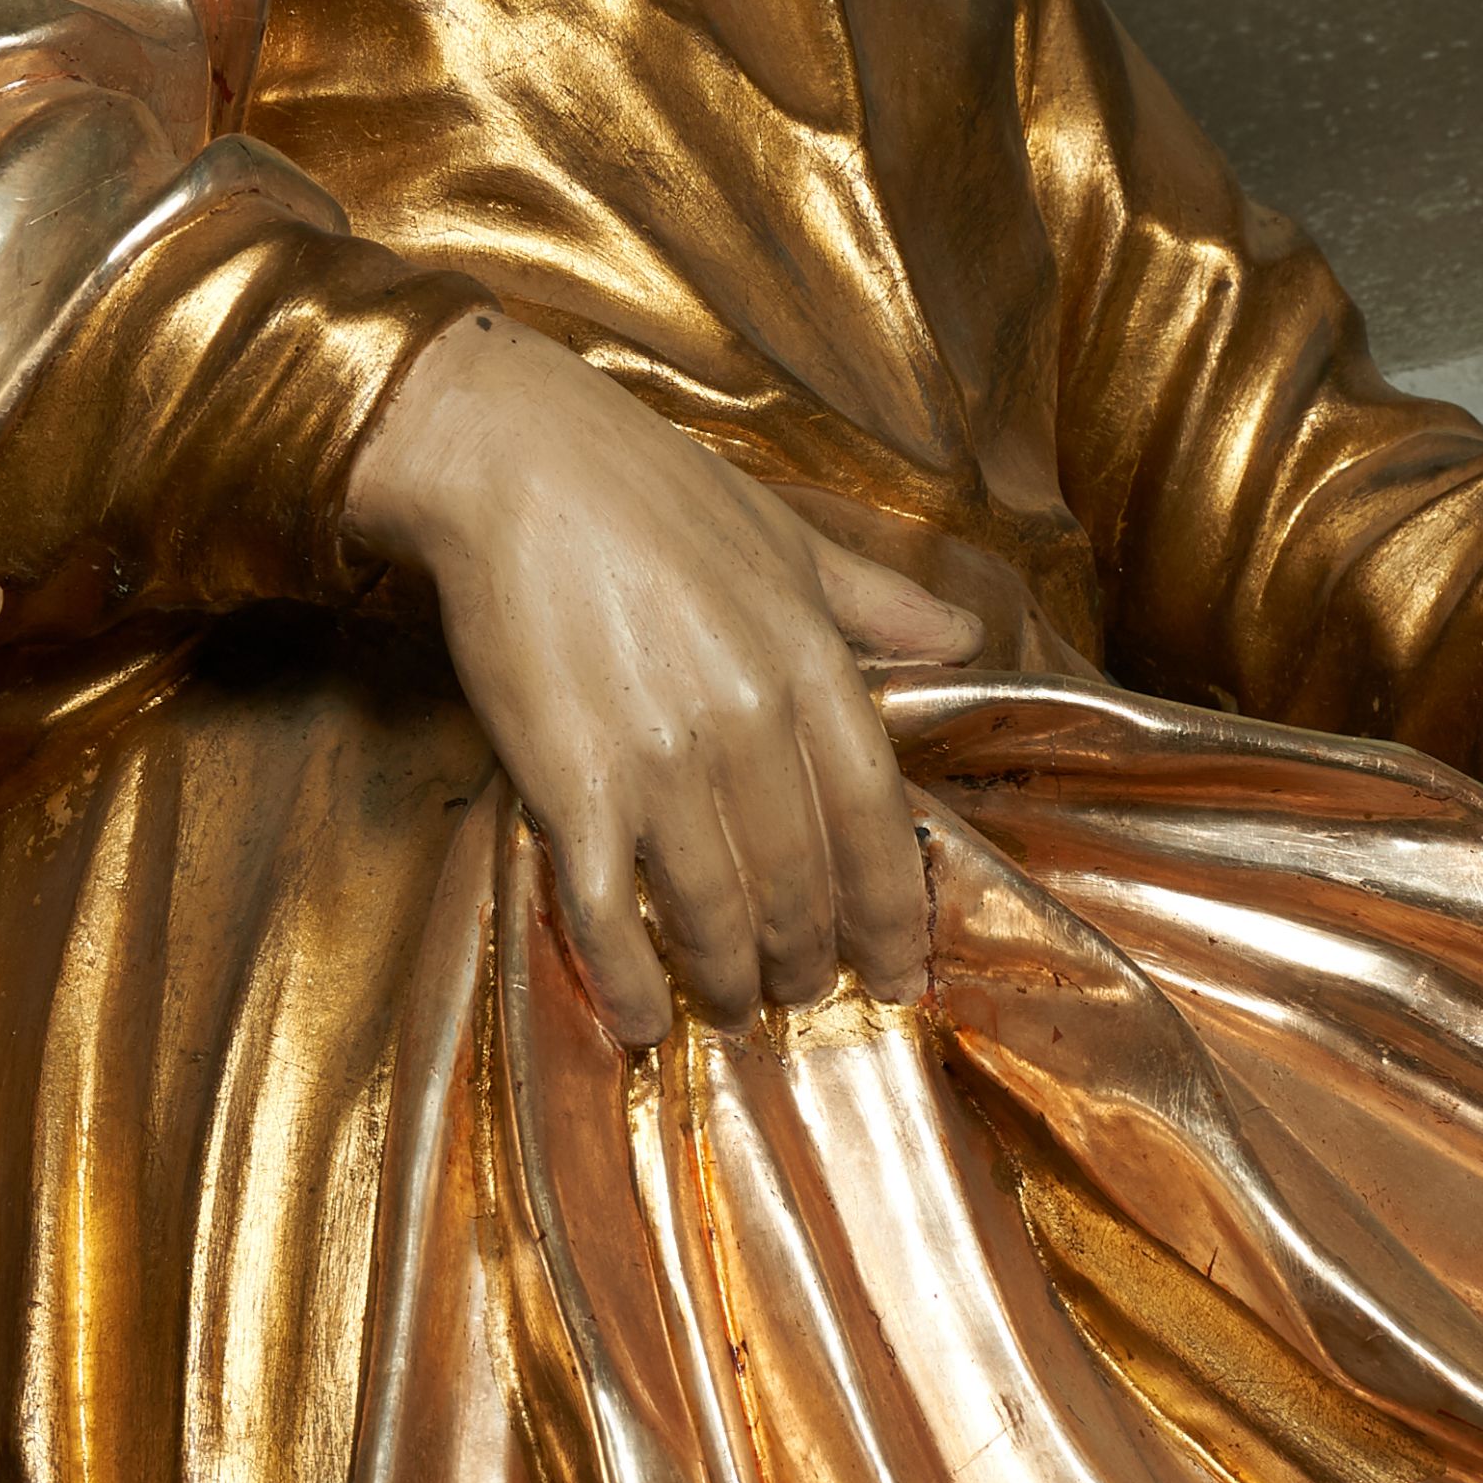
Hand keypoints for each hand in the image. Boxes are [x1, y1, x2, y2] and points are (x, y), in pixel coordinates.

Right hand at [346, 313, 980, 1042]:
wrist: (515, 460)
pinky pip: (607, 909)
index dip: (892, 912)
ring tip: (738, 1007)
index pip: (875, 821)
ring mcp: (661, 761)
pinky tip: (644, 1022)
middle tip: (809, 991)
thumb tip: (967, 635)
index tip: (901, 970)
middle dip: (811, 956)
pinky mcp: (571, 782)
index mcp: (812, 666)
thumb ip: (880, 604)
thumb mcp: (789, 539)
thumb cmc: (655, 492)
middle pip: (801, 883)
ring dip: (733, 978)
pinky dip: (629, 978)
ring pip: (717, 910)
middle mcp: (750, 726)